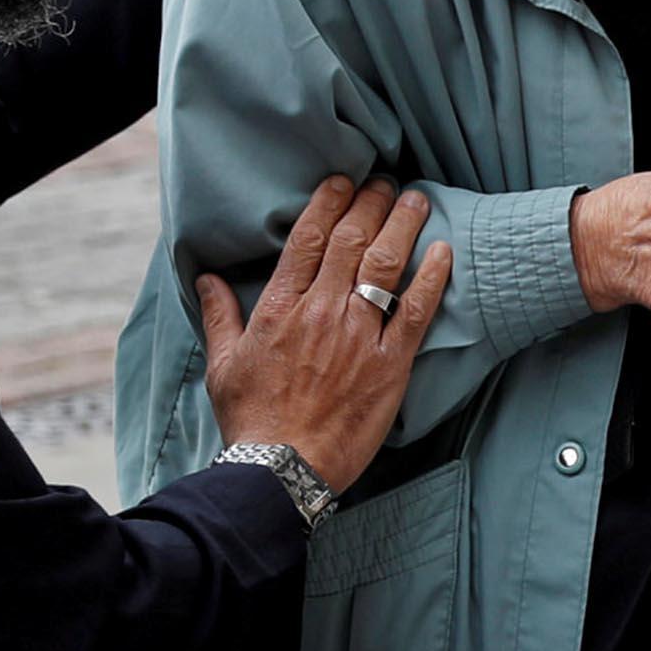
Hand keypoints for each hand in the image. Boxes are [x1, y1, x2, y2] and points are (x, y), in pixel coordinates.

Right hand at [198, 176, 452, 491]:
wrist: (282, 469)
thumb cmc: (252, 420)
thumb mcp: (223, 364)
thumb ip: (218, 315)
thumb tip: (206, 278)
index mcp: (281, 307)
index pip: (309, 237)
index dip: (329, 201)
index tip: (342, 181)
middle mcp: (321, 311)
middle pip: (352, 239)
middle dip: (371, 202)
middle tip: (385, 183)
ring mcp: (359, 336)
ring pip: (386, 264)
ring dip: (404, 225)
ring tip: (417, 200)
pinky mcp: (391, 364)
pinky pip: (418, 311)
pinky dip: (432, 277)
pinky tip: (443, 252)